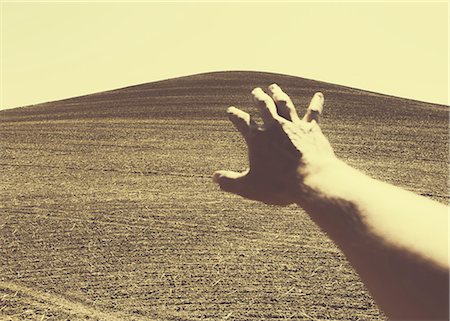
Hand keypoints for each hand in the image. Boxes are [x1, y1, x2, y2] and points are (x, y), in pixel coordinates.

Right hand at [212, 84, 335, 204]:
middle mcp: (274, 126)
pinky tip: (319, 96)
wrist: (310, 180)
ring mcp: (294, 126)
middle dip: (258, 98)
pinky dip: (315, 104)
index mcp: (257, 138)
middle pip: (264, 106)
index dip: (235, 115)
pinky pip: (313, 113)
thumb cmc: (279, 185)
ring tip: (274, 88)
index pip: (242, 122)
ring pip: (284, 104)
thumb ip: (230, 182)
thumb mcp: (249, 187)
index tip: (230, 111)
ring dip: (278, 95)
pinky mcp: (312, 130)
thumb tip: (214, 178)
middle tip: (256, 91)